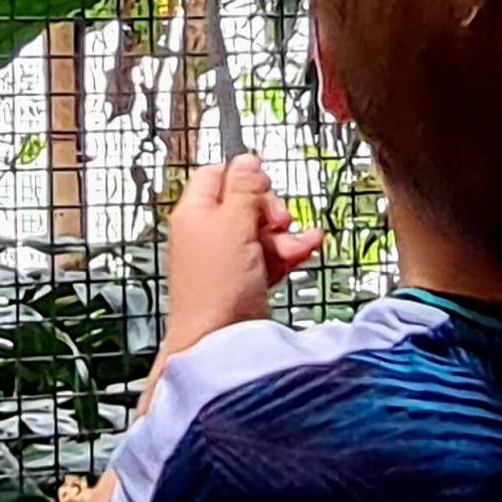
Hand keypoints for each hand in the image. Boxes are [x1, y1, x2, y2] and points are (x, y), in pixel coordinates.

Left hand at [164, 154, 323, 353]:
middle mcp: (207, 233)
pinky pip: (269, 255)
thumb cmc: (216, 288)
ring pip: (261, 230)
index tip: (264, 185)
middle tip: (279, 220)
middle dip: (270, 208)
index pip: (216, 174)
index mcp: (195, 213)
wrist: (219, 342)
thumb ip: (244, 189)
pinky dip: (287, 252)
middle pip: (244, 202)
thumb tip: (247, 159)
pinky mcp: (244, 279)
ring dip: (285, 232)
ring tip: (299, 241)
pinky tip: (307, 248)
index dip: (244, 176)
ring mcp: (226, 258)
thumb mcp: (234, 225)